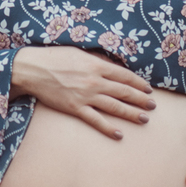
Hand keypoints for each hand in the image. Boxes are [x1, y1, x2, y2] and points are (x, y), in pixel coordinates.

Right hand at [11, 47, 155, 138]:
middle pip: (124, 92)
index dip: (139, 83)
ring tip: (144, 119)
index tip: (148, 89)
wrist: (32, 69)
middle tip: (152, 106)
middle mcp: (94, 81)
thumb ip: (97, 59)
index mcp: (96, 65)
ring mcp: (85, 96)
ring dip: (131, 114)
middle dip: (140, 100)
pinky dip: (109, 128)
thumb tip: (113, 66)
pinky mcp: (75, 108)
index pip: (124, 75)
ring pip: (114, 107)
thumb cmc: (54, 57)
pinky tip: (119, 134)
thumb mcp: (79, 52)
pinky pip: (96, 120)